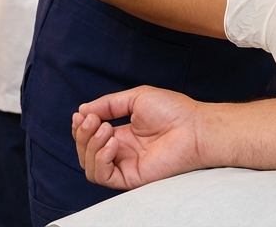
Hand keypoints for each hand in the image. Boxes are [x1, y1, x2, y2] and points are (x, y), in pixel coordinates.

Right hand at [72, 86, 203, 189]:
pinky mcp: (131, 177)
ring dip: (89, 146)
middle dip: (82, 135)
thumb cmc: (173, 110)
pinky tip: (113, 143)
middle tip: (92, 120)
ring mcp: (126, 165)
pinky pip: (103, 176)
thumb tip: (82, 110)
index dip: (81, 127)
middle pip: (85, 151)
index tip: (81, 114)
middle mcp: (121, 151)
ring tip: (105, 129)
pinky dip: (101, 159)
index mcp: (122, 134)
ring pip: (90, 166)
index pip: (90, 136)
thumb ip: (108, 104)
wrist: (194, 127)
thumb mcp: (135, 98)